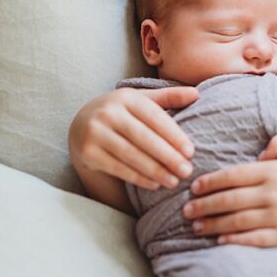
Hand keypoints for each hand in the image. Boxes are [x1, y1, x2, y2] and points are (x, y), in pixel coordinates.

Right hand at [69, 86, 198, 189]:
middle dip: (168, 156)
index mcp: (126, 97)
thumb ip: (168, 97)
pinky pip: (117, 168)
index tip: (190, 152)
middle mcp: (108, 113)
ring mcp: (95, 133)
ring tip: (174, 181)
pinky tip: (155, 184)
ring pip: (131, 155)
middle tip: (186, 171)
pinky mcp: (88, 152)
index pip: (155, 118)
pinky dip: (138, 177)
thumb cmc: (121, 112)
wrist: (81, 123)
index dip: (174, 135)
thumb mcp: (142, 100)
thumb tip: (196, 93)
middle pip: (143, 138)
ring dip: (155, 170)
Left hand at [182, 135, 276, 247]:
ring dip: (212, 223)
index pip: (232, 176)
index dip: (210, 182)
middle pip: (228, 200)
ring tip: (196, 227)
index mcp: (274, 170)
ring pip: (235, 221)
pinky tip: (220, 240)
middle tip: (185, 210)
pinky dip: (233, 240)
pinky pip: (253, 239)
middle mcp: (271, 193)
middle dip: (203, 205)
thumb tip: (261, 152)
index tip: (194, 187)